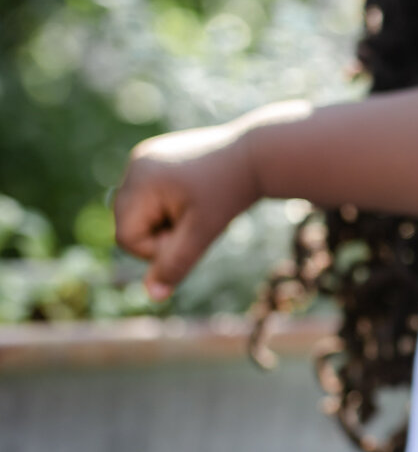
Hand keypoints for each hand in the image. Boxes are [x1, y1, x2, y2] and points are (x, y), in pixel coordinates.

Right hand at [113, 119, 264, 298]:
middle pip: (128, 225)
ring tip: (197, 206)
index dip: (157, 248)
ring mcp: (143, 158)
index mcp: (140, 180)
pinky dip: (169, 205)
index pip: (126, 238)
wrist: (257, 155)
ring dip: (165, 220)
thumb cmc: (231, 194)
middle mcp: (134, 164)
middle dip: (160, 233)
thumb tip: (153, 296)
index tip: (189, 232)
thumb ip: (176, 263)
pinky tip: (194, 193)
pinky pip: (149, 197)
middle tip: (196, 219)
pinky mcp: (154, 157)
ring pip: (139, 213)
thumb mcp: (204, 232)